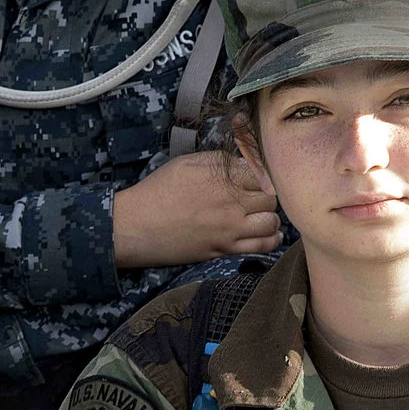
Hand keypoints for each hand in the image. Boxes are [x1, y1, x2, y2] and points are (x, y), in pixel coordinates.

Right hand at [111, 150, 280, 269]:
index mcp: (221, 177)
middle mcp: (230, 202)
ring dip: (270, 216)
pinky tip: (267, 232)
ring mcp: (229, 228)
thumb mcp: (186, 164)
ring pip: (271, 221)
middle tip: (257, 196)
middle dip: (267, 195)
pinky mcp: (224, 249)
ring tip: (260, 215)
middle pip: (270, 196)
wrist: (136, 226)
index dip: (260, 173)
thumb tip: (242, 161)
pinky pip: (262, 246)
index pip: (261, 171)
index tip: (255, 177)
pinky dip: (270, 238)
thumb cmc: (157, 192)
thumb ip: (218, 161)